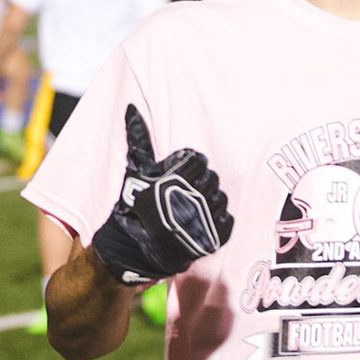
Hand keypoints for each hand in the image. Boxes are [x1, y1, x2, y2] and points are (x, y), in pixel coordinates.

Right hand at [90, 105, 233, 285]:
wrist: (135, 251)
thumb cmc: (134, 209)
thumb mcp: (135, 172)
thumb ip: (138, 140)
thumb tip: (132, 108)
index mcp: (175, 179)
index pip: (199, 161)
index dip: (190, 168)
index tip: (182, 177)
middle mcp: (190, 198)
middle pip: (212, 179)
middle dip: (201, 185)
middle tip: (188, 194)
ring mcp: (203, 220)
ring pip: (221, 199)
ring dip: (211, 202)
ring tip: (196, 208)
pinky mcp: (212, 239)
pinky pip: (227, 221)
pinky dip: (218, 221)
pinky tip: (204, 222)